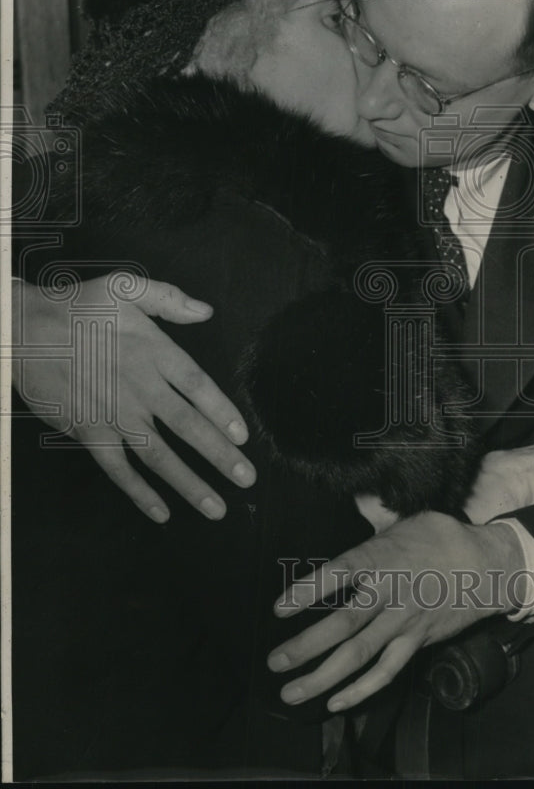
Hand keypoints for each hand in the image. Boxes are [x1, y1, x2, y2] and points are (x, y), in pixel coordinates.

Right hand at [12, 274, 254, 521]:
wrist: (23, 329)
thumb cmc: (77, 307)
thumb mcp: (125, 287)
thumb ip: (169, 299)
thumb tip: (206, 311)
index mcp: (154, 352)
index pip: (198, 387)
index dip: (223, 412)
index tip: (244, 437)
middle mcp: (140, 387)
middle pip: (188, 426)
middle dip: (220, 456)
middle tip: (247, 479)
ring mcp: (114, 414)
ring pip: (158, 456)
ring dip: (189, 484)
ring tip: (217, 508)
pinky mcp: (88, 432)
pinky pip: (118, 469)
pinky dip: (139, 493)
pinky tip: (161, 512)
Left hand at [267, 513, 523, 711]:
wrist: (490, 567)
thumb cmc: (444, 537)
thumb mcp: (408, 519)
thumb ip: (376, 516)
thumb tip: (356, 495)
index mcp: (383, 557)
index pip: (340, 573)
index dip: (308, 590)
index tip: (279, 608)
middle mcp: (390, 593)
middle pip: (345, 625)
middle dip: (307, 646)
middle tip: (275, 662)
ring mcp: (404, 622)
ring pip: (361, 656)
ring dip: (324, 677)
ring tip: (292, 693)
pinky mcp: (417, 641)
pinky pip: (387, 671)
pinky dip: (362, 690)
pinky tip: (336, 702)